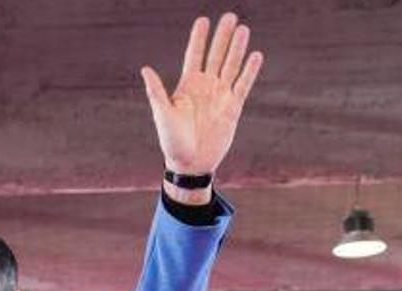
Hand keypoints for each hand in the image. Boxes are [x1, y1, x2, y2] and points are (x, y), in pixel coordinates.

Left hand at [140, 13, 263, 178]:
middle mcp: (206, 86)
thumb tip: (145, 69)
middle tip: (230, 16)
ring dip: (237, 48)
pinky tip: (256, 55)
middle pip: (216, 55)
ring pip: (231, 66)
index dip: (199, 38)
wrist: (190, 164)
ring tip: (243, 29)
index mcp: (187, 86)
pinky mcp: (233, 107)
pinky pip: (243, 85)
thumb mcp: (163, 115)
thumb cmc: (172, 141)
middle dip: (222, 37)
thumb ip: (156, 92)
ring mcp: (220, 95)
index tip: (204, 20)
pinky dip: (249, 71)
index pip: (194, 55)